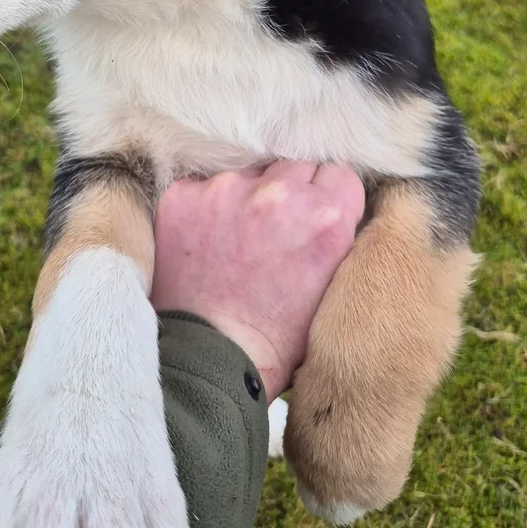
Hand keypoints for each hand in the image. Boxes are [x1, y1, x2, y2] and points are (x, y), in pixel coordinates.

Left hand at [150, 161, 363, 401]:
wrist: (208, 361)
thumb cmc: (277, 338)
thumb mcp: (334, 289)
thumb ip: (341, 237)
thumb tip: (341, 208)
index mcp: (327, 218)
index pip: (339, 173)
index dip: (327, 197)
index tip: (314, 219)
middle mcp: (280, 195)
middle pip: (296, 166)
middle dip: (290, 194)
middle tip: (276, 233)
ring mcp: (227, 191)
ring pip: (249, 173)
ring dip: (248, 197)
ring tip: (238, 241)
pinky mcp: (185, 196)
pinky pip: (205, 185)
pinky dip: (207, 207)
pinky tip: (207, 242)